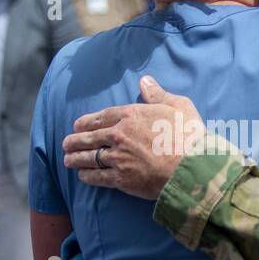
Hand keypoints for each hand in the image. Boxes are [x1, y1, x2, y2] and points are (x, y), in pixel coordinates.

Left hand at [63, 76, 203, 199]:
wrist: (192, 167)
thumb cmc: (190, 136)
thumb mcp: (178, 106)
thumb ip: (158, 94)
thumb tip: (145, 81)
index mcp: (131, 115)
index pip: (101, 117)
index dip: (86, 122)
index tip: (77, 125)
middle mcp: (119, 135)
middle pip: (90, 137)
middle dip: (75, 140)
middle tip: (66, 143)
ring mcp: (118, 157)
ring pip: (89, 157)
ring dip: (76, 158)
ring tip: (68, 160)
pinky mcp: (121, 179)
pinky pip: (97, 176)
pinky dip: (87, 176)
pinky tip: (82, 176)